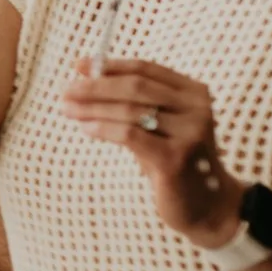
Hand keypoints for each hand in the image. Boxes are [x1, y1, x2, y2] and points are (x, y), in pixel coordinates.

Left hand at [58, 57, 241, 244]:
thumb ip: (134, 103)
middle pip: (136, 87)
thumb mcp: (159, 126)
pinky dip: (103, 128)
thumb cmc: (173, 160)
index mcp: (194, 93)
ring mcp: (189, 133)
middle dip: (96, 87)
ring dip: (93, 108)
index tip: (79, 65)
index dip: (110, 66)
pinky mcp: (175, 158)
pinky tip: (85, 128)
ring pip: (130, 110)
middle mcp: (197, 109)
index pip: (146, 70)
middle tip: (66, 90)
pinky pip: (130, 135)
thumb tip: (87, 77)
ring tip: (68, 109)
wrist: (206, 205)